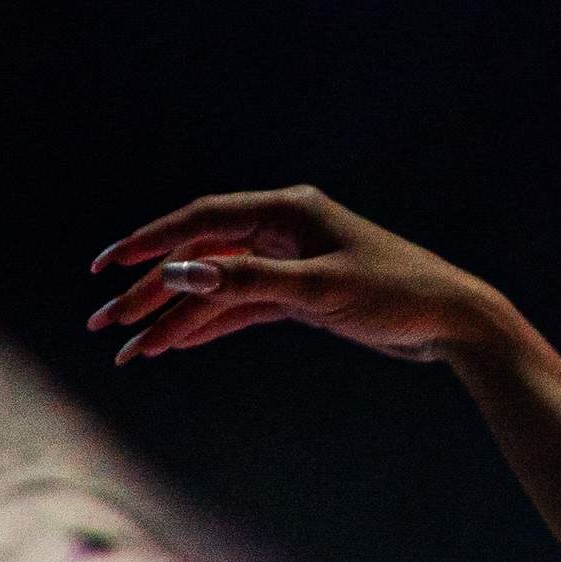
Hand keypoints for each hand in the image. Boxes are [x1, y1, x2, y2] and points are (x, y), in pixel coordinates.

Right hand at [86, 186, 505, 365]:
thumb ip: (248, 280)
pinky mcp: (301, 296)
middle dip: (151, 292)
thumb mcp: (320, 289)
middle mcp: (281, 230)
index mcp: (285, 211)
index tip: (107, 267)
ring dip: (176, 318)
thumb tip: (182, 271)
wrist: (454, 320)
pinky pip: (242, 308)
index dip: (149, 243)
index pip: (200, 220)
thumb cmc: (397, 294)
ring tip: (132, 350)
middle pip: (201, 258)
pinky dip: (210, 327)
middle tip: (106, 323)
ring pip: (218, 289)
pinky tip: (174, 345)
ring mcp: (289, 263)